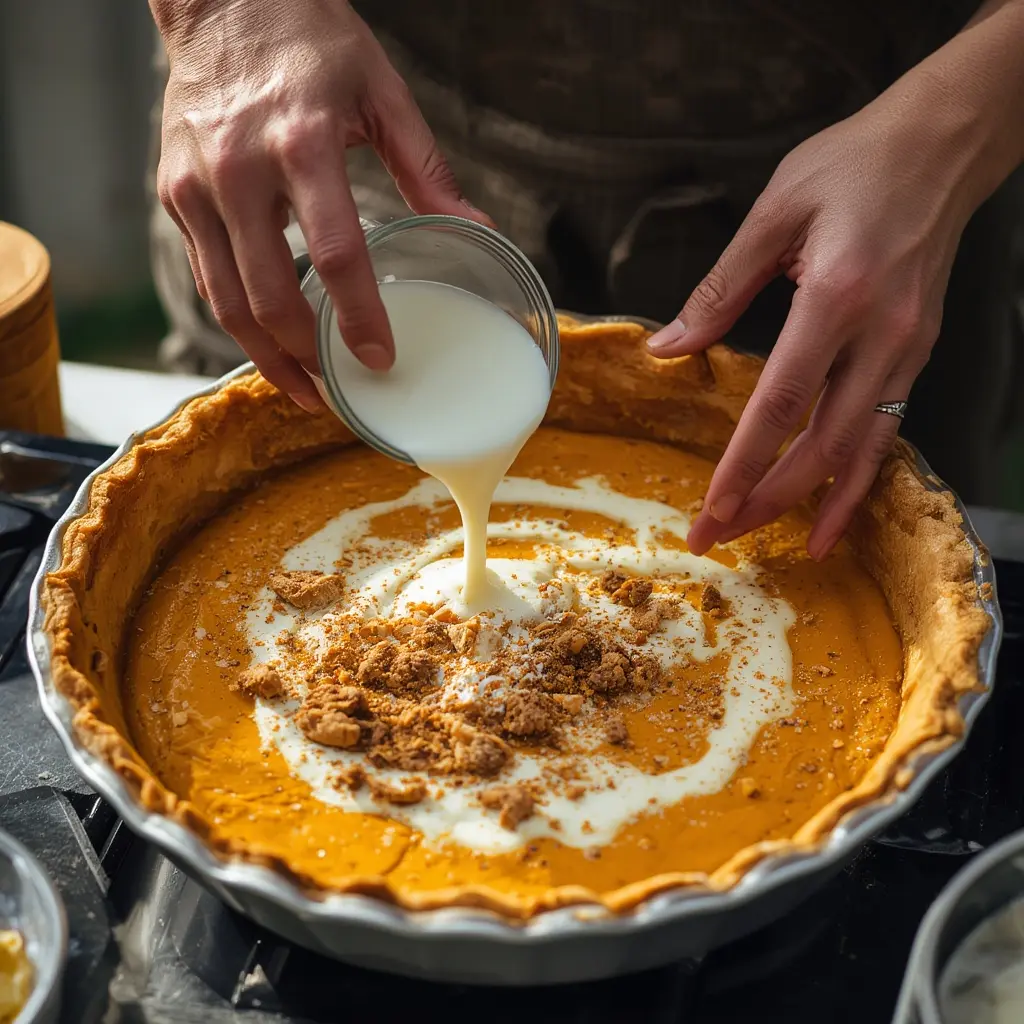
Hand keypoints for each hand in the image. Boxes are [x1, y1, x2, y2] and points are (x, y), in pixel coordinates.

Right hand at [151, 0, 488, 410]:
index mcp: (303, 142)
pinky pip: (206, 275)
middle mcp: (240, 169)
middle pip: (269, 295)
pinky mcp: (175, 194)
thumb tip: (478, 229)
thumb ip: (428, 170)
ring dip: (265, 356)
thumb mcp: (382, 92)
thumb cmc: (309, 39)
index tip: (380, 358)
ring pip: (225, 300)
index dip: (359, 318)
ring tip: (303, 388)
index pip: (336, 254)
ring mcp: (198, 185)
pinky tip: (270, 342)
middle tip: (340, 390)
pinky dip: (237, 318)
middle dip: (306, 357)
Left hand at [646, 96, 977, 559]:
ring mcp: (907, 350)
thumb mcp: (774, 212)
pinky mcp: (917, 353)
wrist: (945, 143)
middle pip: (821, 444)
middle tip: (721, 535)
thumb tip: (668, 348)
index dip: (743, 465)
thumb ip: (719, 290)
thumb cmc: (855, 164)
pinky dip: (860, 477)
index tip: (711, 508)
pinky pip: (887, 430)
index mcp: (836, 297)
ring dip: (816, 503)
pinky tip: (835, 506)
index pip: (780, 403)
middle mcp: (880, 336)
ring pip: (862, 450)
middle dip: (768, 500)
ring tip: (778, 543)